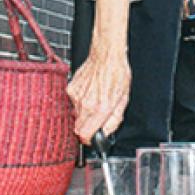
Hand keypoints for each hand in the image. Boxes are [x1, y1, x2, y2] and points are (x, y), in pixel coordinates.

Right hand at [67, 0, 131, 143]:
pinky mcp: (71, 88)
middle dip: (87, 127)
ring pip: (76, 114)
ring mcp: (76, 96)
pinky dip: (81, 101)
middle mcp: (86, 104)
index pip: (85, 135)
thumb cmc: (117, 73)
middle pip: (78, 128)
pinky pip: (73, 102)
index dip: (89, 140)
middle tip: (96, 119)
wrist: (107, 54)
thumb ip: (114, 120)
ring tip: (96, 100)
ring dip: (85, 113)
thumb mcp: (123, 99)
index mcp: (100, 108)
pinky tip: (90, 91)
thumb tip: (107, 132)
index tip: (93, 138)